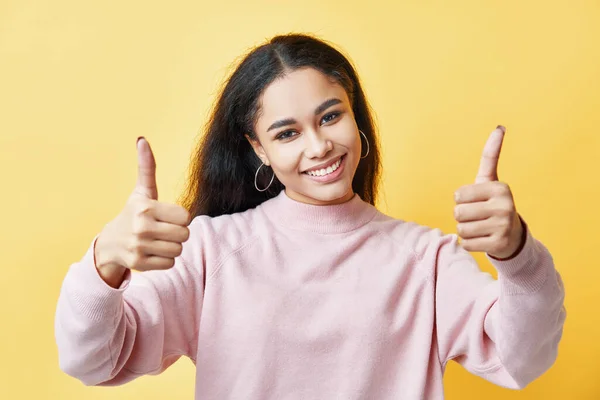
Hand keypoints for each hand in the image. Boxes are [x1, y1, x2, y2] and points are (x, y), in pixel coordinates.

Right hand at [95, 137, 190, 282]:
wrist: (110, 243)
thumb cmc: (133, 214)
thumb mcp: (141, 192)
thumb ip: (146, 167)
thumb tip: (142, 139)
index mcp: (145, 208)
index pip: (185, 217)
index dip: (179, 217)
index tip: (166, 216)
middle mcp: (141, 227)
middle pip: (185, 234)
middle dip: (177, 233)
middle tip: (162, 230)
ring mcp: (139, 247)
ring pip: (178, 250)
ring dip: (172, 247)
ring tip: (157, 241)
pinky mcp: (139, 264)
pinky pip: (170, 263)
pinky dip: (165, 260)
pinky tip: (152, 252)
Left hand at [453, 126, 523, 259]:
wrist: (513, 236)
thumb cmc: (493, 203)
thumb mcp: (490, 180)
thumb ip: (490, 155)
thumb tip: (499, 127)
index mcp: (500, 188)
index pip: (458, 195)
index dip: (461, 199)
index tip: (476, 200)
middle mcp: (505, 206)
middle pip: (458, 213)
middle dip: (462, 216)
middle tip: (478, 216)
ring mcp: (503, 226)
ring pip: (461, 229)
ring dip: (465, 230)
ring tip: (480, 227)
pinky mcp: (499, 244)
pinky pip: (466, 243)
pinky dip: (470, 243)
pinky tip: (483, 239)